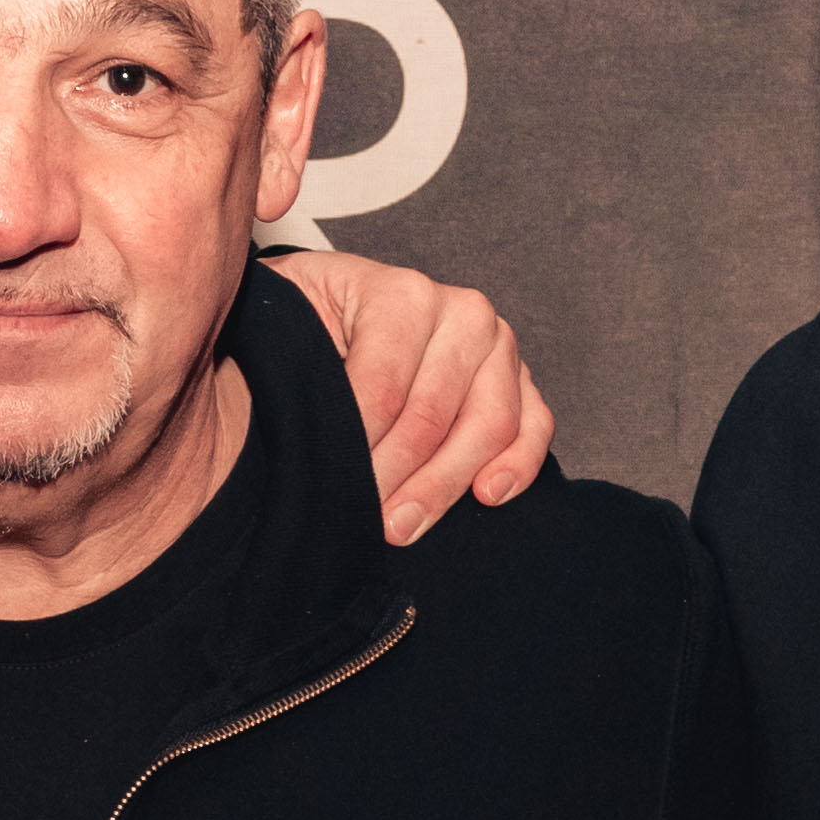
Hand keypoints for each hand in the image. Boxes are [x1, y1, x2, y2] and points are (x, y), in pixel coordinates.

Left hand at [267, 248, 554, 542]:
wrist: (342, 308)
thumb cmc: (311, 323)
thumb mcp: (285, 323)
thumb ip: (289, 363)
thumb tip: (293, 430)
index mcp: (402, 294)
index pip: (382, 390)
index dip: (353, 449)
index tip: (326, 488)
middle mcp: (462, 312)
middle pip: (432, 416)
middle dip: (392, 479)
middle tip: (359, 521)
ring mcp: (498, 346)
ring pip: (487, 427)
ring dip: (442, 486)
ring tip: (401, 526)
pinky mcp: (521, 379)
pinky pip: (535, 426)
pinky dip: (517, 464)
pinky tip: (486, 495)